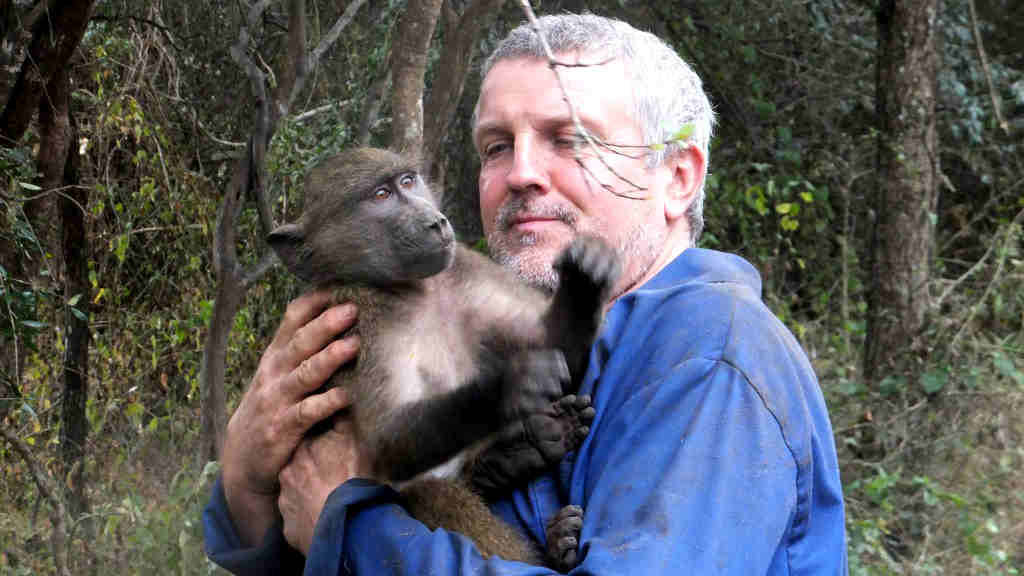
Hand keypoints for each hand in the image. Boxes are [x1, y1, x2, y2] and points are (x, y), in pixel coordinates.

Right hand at [221, 291, 358, 545]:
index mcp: (275, 355)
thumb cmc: (270, 408)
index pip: (292, 319)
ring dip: (330, 359)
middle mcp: (274, 373)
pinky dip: (326, 403)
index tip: (341, 286)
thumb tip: (337, 315)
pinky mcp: (282, 428)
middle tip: (352, 309)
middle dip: (326, 324)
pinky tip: (346, 396)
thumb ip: (301, 349)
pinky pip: (306, 413)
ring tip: (354, 345)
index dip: (315, 302)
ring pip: (305, 375)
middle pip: (300, 343)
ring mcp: (276, 400)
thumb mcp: (278, 374)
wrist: (241, 459)